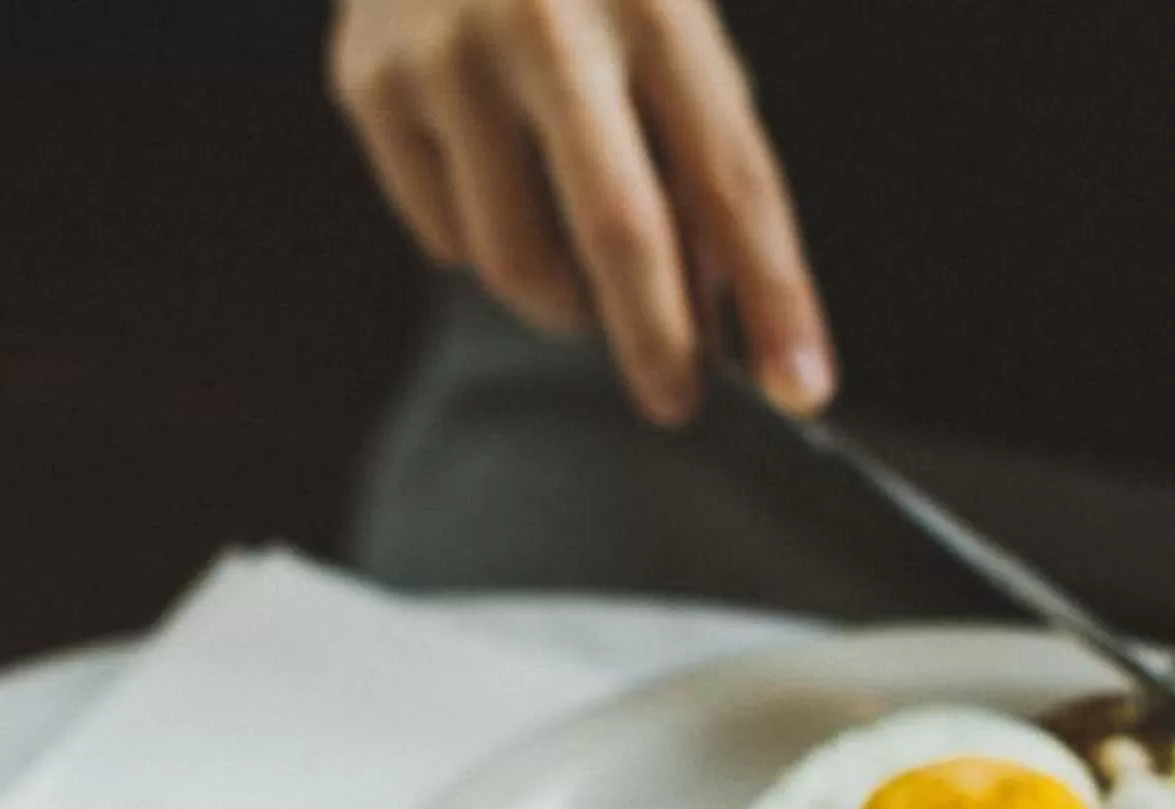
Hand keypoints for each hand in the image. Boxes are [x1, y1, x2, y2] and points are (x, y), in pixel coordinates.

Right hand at [329, 0, 833, 425]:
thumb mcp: (669, 26)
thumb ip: (699, 155)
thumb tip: (713, 317)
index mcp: (654, 1)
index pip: (732, 178)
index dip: (775, 295)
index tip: (803, 389)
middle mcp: (547, 21)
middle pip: (619, 231)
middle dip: (656, 341)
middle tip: (676, 403)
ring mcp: (446, 53)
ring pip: (517, 261)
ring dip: (562, 298)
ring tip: (572, 255)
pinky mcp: (372, 83)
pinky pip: (443, 238)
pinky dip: (481, 241)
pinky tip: (488, 171)